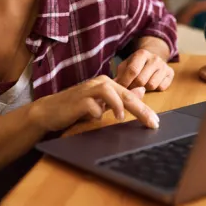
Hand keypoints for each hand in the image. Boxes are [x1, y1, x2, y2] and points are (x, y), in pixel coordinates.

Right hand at [28, 75, 159, 131]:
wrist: (50, 111)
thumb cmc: (76, 108)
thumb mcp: (101, 103)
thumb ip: (120, 97)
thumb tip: (141, 91)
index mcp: (107, 83)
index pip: (130, 95)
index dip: (144, 108)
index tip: (155, 122)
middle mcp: (100, 83)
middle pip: (126, 95)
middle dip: (141, 110)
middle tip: (151, 123)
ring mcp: (89, 90)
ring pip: (111, 93)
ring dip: (118, 106)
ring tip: (120, 118)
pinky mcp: (78, 100)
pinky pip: (93, 105)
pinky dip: (97, 112)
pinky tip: (95, 118)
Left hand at [115, 48, 174, 91]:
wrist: (153, 58)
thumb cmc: (136, 65)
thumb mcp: (126, 66)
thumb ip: (120, 75)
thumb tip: (114, 87)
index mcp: (141, 54)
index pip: (132, 71)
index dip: (125, 82)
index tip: (120, 89)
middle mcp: (154, 58)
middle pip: (141, 80)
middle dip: (134, 87)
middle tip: (130, 88)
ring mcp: (164, 65)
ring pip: (152, 85)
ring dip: (144, 89)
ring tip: (141, 86)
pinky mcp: (171, 73)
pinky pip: (161, 87)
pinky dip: (155, 89)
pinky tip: (151, 84)